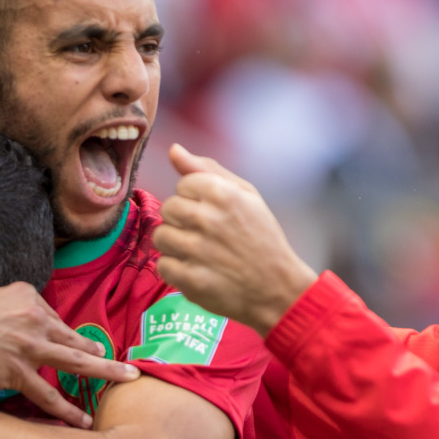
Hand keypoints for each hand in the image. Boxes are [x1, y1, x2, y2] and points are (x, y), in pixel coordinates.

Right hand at [0, 283, 138, 428]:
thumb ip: (13, 309)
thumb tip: (28, 325)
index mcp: (25, 295)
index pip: (56, 319)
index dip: (64, 338)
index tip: (77, 347)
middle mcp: (32, 316)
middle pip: (76, 337)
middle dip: (104, 353)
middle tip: (128, 364)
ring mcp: (27, 344)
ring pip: (76, 362)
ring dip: (106, 372)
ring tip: (127, 380)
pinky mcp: (16, 371)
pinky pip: (48, 394)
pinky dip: (68, 409)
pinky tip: (84, 419)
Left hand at [153, 145, 317, 336]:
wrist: (278, 288)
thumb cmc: (262, 238)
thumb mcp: (246, 195)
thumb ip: (207, 170)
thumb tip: (174, 150)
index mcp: (221, 193)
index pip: (182, 185)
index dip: (196, 199)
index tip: (214, 214)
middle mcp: (206, 218)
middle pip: (168, 209)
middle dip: (183, 221)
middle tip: (206, 235)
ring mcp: (196, 250)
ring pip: (161, 237)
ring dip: (176, 246)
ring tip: (200, 253)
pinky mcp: (190, 279)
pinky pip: (163, 265)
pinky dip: (176, 270)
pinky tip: (197, 270)